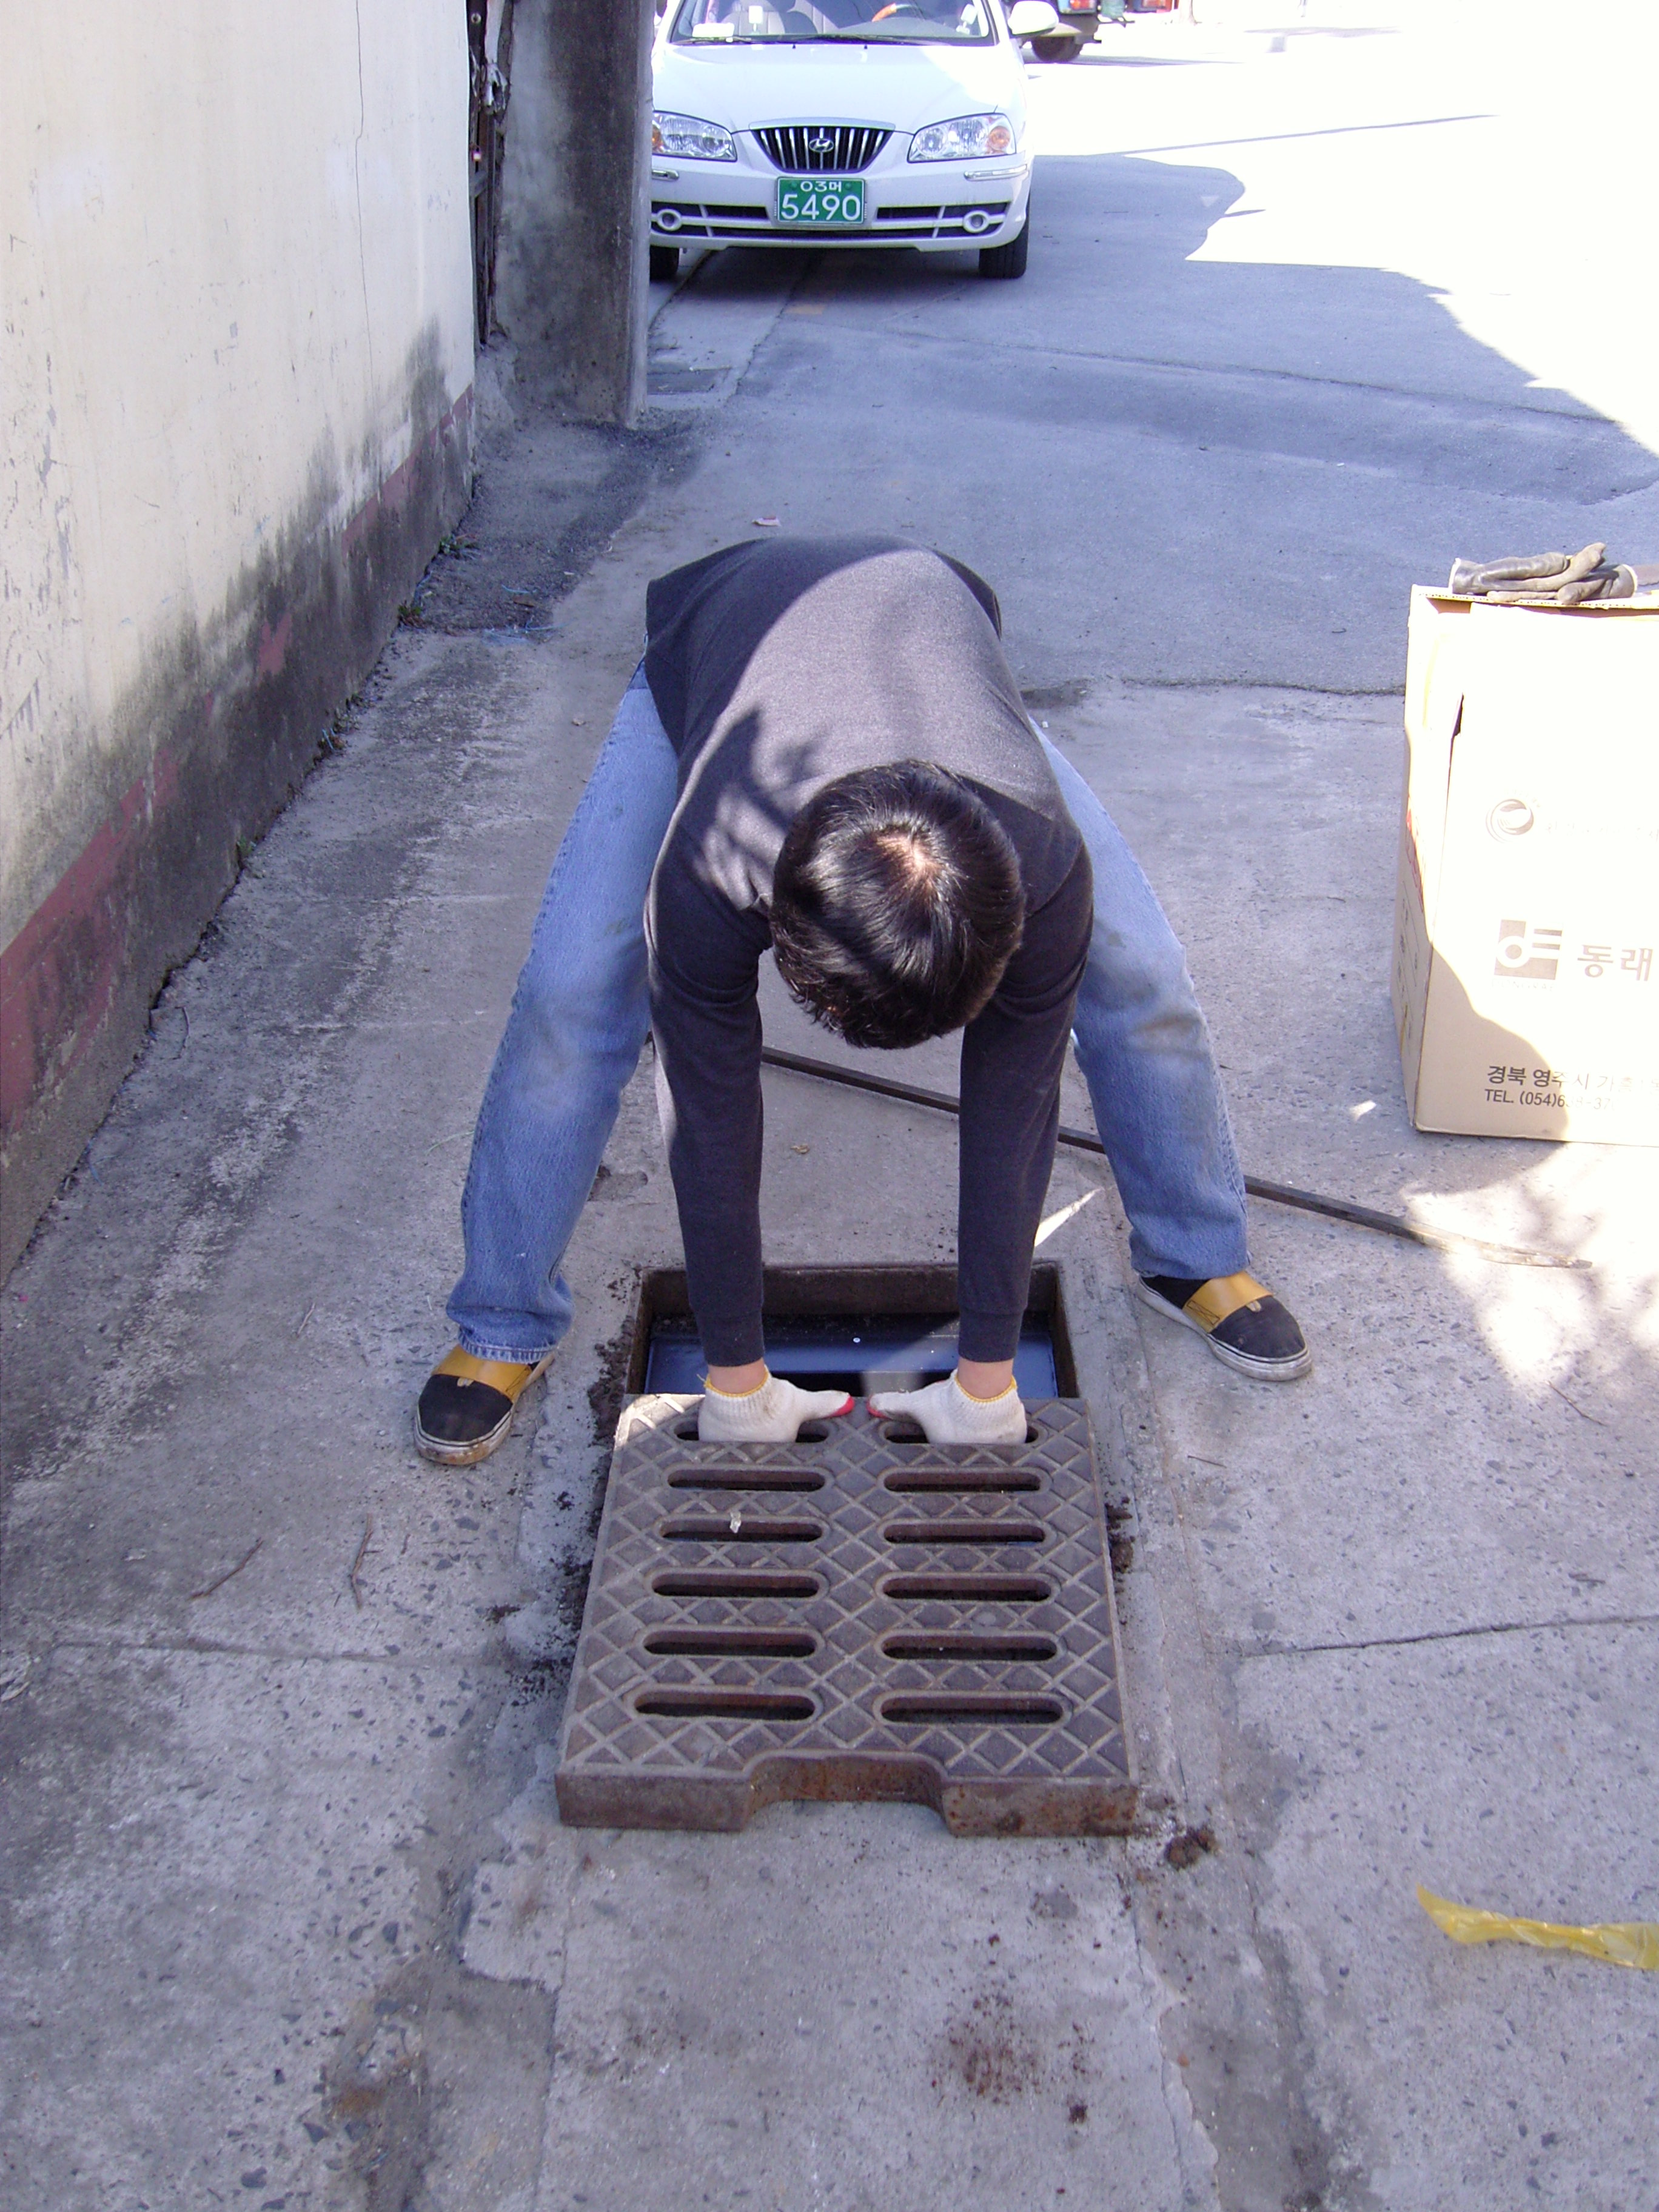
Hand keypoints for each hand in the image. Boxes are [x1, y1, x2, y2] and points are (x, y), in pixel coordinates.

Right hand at [698, 1370, 852, 1442]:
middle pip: (757, 1454)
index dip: (779, 1440)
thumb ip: (824, 1405)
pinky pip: (715, 1444)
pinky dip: (719, 1437)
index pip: (779, 1452)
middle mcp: (753, 1458)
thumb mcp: (801, 1403)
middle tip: (757, 1427)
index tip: (774, 1430)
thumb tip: (846, 1403)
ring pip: (735, 1450)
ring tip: (741, 1427)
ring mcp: (729, 1453)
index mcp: (775, 1453)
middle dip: (759, 1443)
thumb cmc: (769, 1397)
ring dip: (739, 1442)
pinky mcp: (710, 1443)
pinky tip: (724, 1427)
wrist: (737, 1389)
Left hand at [869, 1371, 1026, 1444]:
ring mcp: (998, 1453)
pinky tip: (1000, 1423)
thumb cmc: (952, 1401)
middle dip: (967, 1439)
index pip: (947, 1449)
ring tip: (984, 1423)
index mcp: (950, 1455)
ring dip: (988, 1438)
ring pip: (993, 1446)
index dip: (947, 1437)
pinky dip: (1007, 1432)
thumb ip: (894, 1406)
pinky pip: (1013, 1440)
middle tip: (967, 1424)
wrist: (983, 1391)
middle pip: (971, 1449)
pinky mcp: (1016, 1442)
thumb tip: (873, 1405)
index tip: (951, 1430)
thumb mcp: (918, 1404)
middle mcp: (974, 1458)